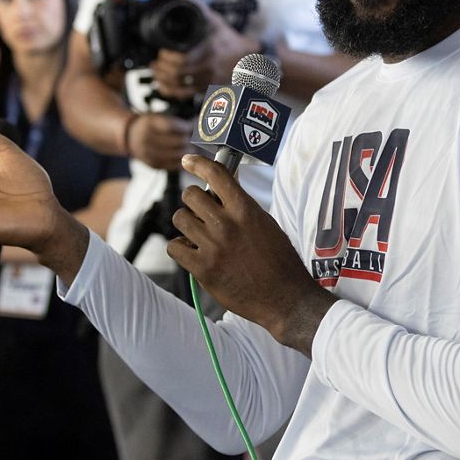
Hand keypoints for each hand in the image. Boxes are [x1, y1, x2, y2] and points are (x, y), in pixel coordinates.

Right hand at [126, 113, 193, 170]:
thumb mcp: (157, 117)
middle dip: (190, 140)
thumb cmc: (149, 125)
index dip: (186, 127)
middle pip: (177, 142)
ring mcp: (149, 154)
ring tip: (196, 148)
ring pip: (177, 155)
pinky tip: (190, 157)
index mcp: (149, 124)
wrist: (130, 137)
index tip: (194, 126)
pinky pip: (174, 165)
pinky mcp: (153, 165)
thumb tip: (196, 126)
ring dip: (190, 152)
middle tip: (199, 139)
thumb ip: (175, 122)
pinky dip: (184, 161)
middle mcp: (147, 139)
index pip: (172, 126)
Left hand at [150, 0, 257, 98]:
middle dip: (162, 68)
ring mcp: (208, 79)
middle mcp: (208, 66)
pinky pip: (186, 95)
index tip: (161, 52)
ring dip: (164, 80)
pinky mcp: (207, 88)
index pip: (183, 58)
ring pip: (180, 86)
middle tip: (155, 62)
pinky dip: (172, 92)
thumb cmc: (228, 38)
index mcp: (208, 49)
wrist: (247, 57)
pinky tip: (164, 86)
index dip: (168, 57)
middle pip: (178, 73)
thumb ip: (197, 7)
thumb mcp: (214, 20)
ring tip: (156, 72)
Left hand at [168, 155, 336, 355]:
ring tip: (199, 234)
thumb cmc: (280, 261)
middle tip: (202, 212)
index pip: (215, 174)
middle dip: (194, 201)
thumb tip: (222, 189)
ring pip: (180, 218)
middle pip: (191, 195)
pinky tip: (193, 251)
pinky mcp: (203, 269)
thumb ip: (242, 206)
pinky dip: (180, 247)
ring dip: (187, 223)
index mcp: (245, 210)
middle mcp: (227, 225)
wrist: (285, 298)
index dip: (197, 163)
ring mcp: (213, 247)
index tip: (188, 160)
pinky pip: (174, 246)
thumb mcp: (266, 224)